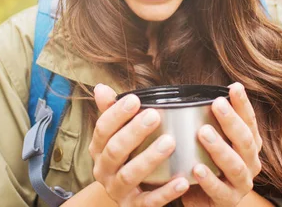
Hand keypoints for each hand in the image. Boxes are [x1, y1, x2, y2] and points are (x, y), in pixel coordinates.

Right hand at [89, 84, 189, 205]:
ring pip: (130, 175)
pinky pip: (149, 201)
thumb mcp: (115, 135)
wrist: (125, 196)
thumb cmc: (124, 157)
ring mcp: (118, 190)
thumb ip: (111, 112)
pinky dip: (166, 192)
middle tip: (154, 116)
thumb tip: (101, 87)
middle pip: (115, 150)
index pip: (102, 129)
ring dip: (149, 158)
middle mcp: (104, 170)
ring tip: (170, 142)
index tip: (135, 99)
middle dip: (134, 132)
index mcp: (98, 149)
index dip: (117, 114)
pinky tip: (182, 181)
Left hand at [182, 82, 262, 206]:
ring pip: (235, 166)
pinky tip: (197, 168)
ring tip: (203, 132)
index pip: (249, 121)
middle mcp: (250, 163)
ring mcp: (241, 184)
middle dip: (231, 121)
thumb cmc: (206, 164)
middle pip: (245, 141)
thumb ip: (207, 121)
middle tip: (217, 103)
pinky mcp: (228, 202)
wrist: (205, 203)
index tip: (234, 87)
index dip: (243, 104)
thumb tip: (192, 93)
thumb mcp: (210, 143)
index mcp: (248, 145)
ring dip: (220, 148)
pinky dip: (209, 180)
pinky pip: (219, 191)